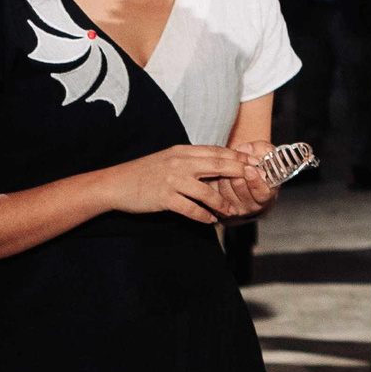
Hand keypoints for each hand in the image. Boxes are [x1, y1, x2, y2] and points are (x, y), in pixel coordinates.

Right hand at [103, 144, 263, 224]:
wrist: (116, 183)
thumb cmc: (144, 172)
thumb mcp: (169, 158)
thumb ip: (191, 159)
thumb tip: (216, 162)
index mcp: (183, 151)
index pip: (217, 151)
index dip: (238, 156)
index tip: (254, 161)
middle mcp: (180, 163)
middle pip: (218, 166)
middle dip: (239, 173)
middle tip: (254, 180)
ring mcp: (173, 180)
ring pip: (207, 192)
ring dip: (222, 203)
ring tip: (231, 211)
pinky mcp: (165, 198)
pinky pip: (191, 209)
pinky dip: (203, 216)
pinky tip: (210, 221)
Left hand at [211, 139, 284, 219]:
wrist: (250, 181)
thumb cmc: (260, 168)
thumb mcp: (267, 155)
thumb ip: (260, 148)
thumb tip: (244, 147)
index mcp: (267, 194)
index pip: (262, 192)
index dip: (255, 181)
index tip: (250, 169)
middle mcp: (252, 205)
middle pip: (239, 187)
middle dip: (236, 171)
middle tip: (236, 161)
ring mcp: (236, 208)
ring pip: (224, 189)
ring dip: (224, 174)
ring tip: (229, 166)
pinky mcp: (221, 208)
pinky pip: (213, 191)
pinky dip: (214, 179)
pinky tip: (219, 174)